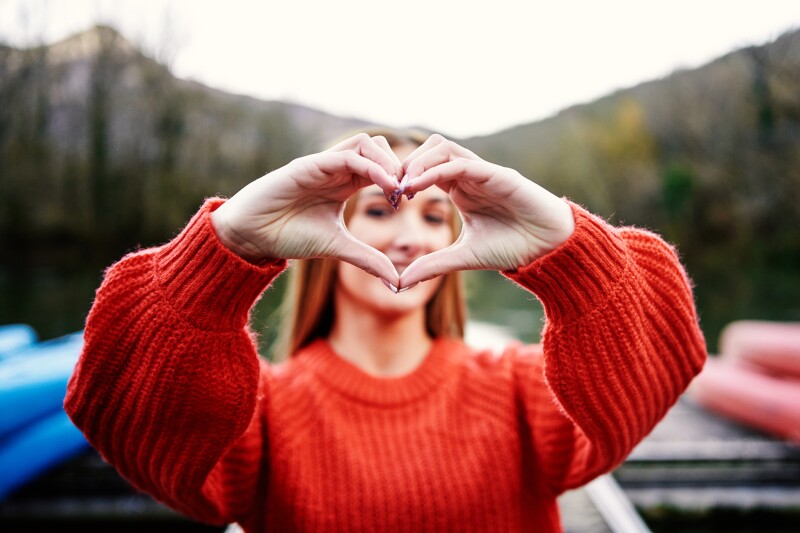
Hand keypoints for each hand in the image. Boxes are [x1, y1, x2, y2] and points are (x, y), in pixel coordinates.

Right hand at [211, 133, 403, 284]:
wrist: (251, 235)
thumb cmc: (288, 236)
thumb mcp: (337, 247)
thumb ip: (368, 259)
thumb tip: (397, 282)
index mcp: (345, 183)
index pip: (381, 166)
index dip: (400, 178)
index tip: (410, 200)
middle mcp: (336, 168)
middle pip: (379, 147)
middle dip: (399, 166)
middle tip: (407, 192)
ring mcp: (324, 164)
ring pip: (367, 143)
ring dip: (388, 162)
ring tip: (397, 189)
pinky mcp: (310, 165)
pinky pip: (349, 156)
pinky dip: (372, 167)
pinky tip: (384, 186)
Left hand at [398, 134, 574, 288]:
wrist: (549, 249)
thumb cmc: (513, 247)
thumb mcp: (463, 258)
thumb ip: (433, 265)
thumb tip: (400, 282)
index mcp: (460, 189)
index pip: (425, 168)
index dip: (404, 177)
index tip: (389, 198)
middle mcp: (469, 175)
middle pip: (430, 149)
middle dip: (407, 163)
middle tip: (391, 188)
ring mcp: (483, 172)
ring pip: (443, 148)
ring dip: (419, 162)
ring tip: (403, 185)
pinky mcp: (497, 174)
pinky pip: (461, 164)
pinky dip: (436, 170)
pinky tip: (418, 186)